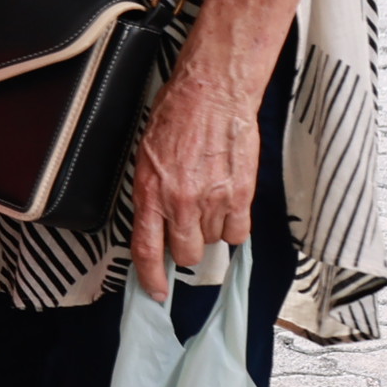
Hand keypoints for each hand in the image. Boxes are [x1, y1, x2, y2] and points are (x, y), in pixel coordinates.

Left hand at [123, 66, 258, 301]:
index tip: (155, 292)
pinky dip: (234, 226)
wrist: (211, 94)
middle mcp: (179, 202)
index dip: (150, 278)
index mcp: (149, 193)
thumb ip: (151, 195)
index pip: (146, 250)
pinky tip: (228, 206)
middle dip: (186, 249)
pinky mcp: (240, 194)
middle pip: (184, 254)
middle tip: (189, 228)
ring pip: (212, 242)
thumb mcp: (146, 159)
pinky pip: (239, 232)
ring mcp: (212, 200)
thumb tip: (156, 225)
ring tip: (208, 199)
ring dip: (210, 231)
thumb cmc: (176, 118)